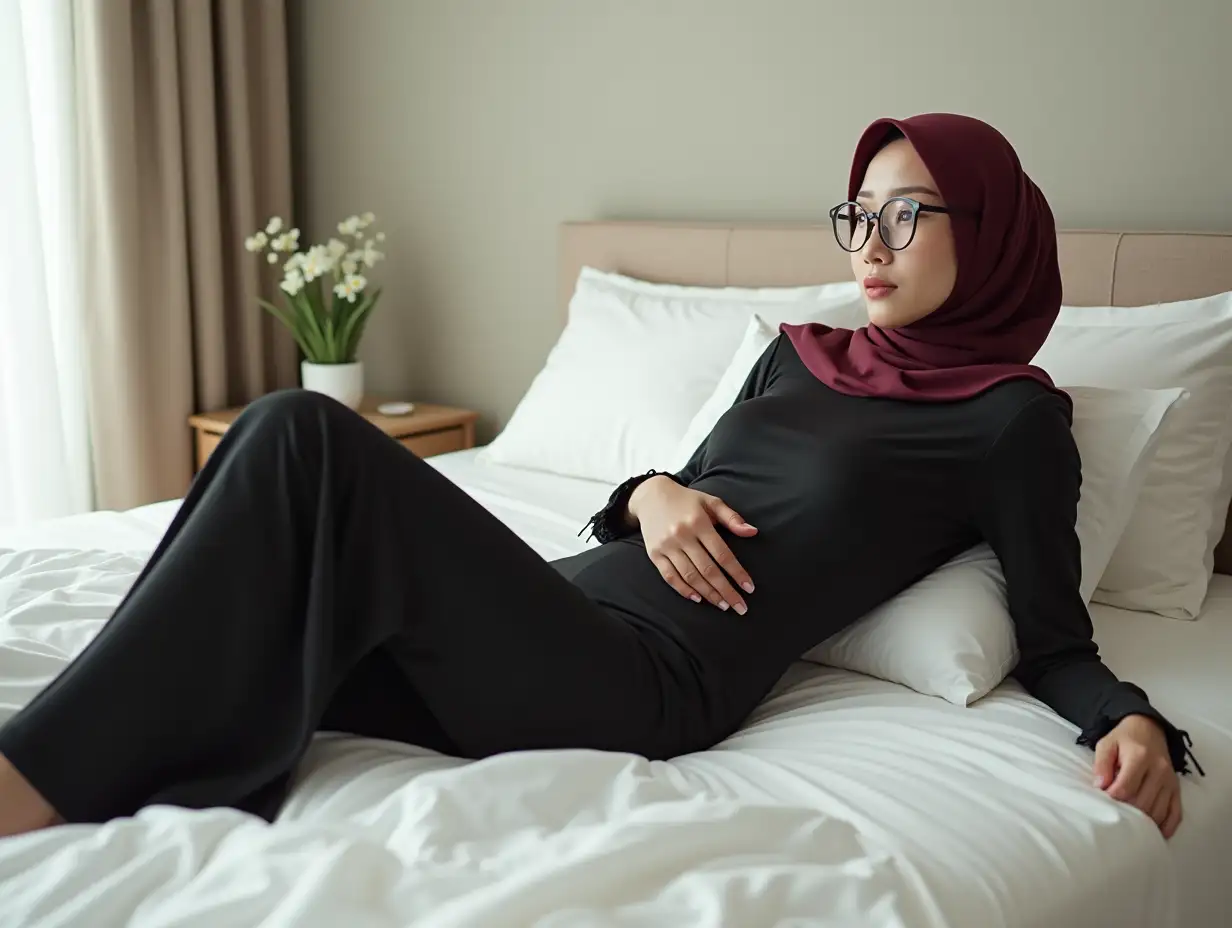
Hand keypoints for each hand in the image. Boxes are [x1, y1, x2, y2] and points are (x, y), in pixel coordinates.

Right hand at [628, 476, 757, 613]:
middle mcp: (682, 535)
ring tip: (723, 605)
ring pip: (690, 576)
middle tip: (740, 607)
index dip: (737, 573)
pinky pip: (669, 576)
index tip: (749, 588)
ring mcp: (666, 546)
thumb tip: (753, 532)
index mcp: (699, 522)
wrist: (650, 495)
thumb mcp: (711, 501)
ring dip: (708, 593)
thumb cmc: (687, 500)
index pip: (722, 554)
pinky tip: (698, 598)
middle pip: (708, 569)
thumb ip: (732, 518)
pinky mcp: (654, 554)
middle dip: (726, 591)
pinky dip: (684, 590)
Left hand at [1093, 714, 1182, 838]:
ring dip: (1144, 822)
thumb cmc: (1124, 739)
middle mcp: (1159, 771)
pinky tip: (1155, 833)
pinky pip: (1176, 814)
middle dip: (1126, 812)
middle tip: (1114, 815)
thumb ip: (1101, 764)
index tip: (1102, 802)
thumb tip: (1100, 786)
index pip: (1125, 788)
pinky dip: (1166, 826)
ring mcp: (1170, 782)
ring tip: (1129, 825)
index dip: (1112, 800)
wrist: (1149, 729)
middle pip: (1142, 803)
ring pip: (1158, 811)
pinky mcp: (1177, 789)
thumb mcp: (1106, 744)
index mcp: (1140, 758)